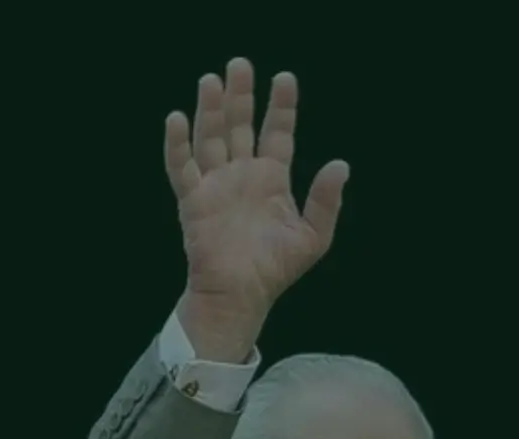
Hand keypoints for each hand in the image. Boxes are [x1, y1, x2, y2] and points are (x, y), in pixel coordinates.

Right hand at [165, 57, 348, 360]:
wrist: (241, 295)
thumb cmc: (275, 270)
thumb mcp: (313, 236)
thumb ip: (326, 201)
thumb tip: (341, 164)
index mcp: (271, 181)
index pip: (277, 135)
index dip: (281, 108)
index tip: (285, 78)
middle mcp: (242, 176)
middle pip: (240, 126)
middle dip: (240, 96)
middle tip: (240, 63)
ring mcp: (216, 185)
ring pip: (211, 137)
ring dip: (211, 109)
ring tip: (212, 79)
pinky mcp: (193, 200)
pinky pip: (181, 167)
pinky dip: (177, 144)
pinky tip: (178, 118)